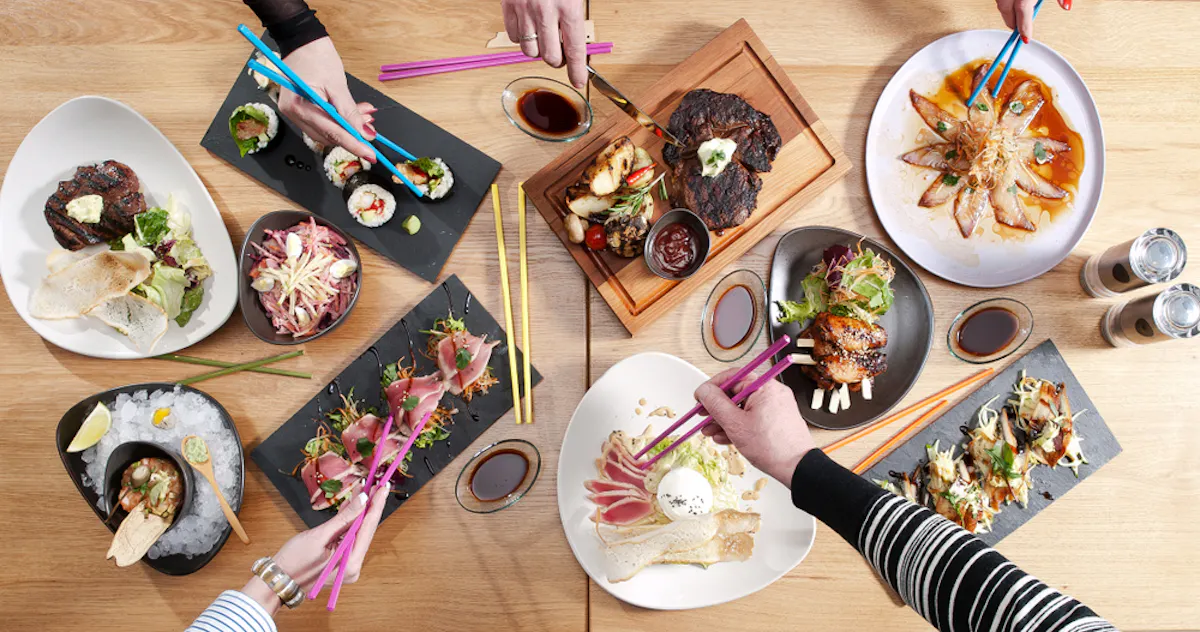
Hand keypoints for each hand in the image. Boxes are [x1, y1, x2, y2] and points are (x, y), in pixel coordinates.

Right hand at [242, 485, 389, 613]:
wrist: (277, 581)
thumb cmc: (294, 561)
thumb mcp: (319, 536)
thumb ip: (344, 518)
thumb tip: (363, 500)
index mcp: (351, 563)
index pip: (368, 528)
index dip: (376, 505)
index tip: (383, 488)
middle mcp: (354, 566)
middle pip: (366, 531)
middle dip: (371, 507)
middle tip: (377, 485)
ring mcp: (347, 565)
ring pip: (358, 533)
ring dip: (360, 512)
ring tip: (366, 490)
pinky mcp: (340, 562)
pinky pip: (349, 538)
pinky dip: (350, 522)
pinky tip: (353, 505)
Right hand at [278, 37, 376, 161]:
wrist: (302, 40)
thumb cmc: (316, 56)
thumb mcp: (338, 85)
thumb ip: (351, 113)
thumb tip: (364, 133)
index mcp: (300, 107)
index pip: (332, 133)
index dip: (353, 145)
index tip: (370, 154)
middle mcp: (293, 114)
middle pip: (328, 136)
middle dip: (352, 135)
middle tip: (371, 129)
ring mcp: (295, 113)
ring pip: (326, 131)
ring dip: (347, 128)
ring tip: (365, 116)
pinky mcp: (300, 110)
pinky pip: (322, 123)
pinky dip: (338, 121)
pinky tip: (353, 114)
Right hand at [501, 0, 587, 87]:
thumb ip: (573, 18)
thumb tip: (574, 45)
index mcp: (567, 6)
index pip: (574, 50)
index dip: (576, 70)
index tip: (578, 81)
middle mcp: (545, 10)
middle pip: (550, 56)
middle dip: (556, 60)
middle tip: (559, 53)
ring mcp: (524, 9)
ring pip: (530, 51)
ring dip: (538, 50)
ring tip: (542, 37)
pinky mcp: (508, 6)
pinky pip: (513, 37)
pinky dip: (521, 38)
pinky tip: (528, 27)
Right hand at [696, 368, 815, 486]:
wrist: (797, 468)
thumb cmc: (773, 447)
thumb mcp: (735, 424)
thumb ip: (715, 404)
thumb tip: (704, 391)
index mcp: (763, 386)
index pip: (731, 377)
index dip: (712, 387)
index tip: (700, 398)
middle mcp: (772, 392)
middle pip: (736, 393)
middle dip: (716, 408)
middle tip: (703, 416)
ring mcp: (775, 406)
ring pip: (743, 407)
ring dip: (724, 419)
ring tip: (711, 431)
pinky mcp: (776, 419)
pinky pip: (752, 417)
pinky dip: (738, 425)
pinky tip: (725, 437)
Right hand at [995, 0, 1071, 42]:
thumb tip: (1066, 7)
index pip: (1022, 16)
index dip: (1024, 29)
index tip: (1026, 39)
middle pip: (1008, 17)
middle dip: (1014, 23)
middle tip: (1023, 27)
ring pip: (1002, 9)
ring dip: (1010, 13)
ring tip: (1019, 11)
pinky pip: (999, 1)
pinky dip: (1006, 4)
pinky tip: (1014, 1)